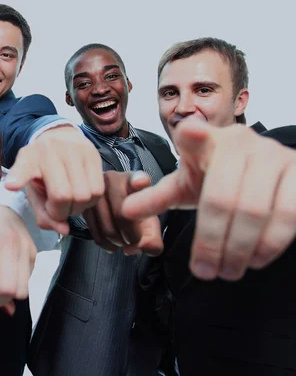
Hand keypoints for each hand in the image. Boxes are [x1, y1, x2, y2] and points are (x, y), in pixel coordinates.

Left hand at [0, 205, 36, 315]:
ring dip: (11, 288)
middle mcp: (10, 248)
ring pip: (25, 290)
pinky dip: (19, 279)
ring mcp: (27, 250)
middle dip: (1, 295)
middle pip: (15, 292)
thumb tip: (9, 311)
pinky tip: (9, 267)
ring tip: (0, 274)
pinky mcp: (36, 253)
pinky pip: (30, 279)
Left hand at [5, 126, 103, 234]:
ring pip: (84, 195)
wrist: (61, 139)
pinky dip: (90, 201)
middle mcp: (52, 151)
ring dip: (77, 207)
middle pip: (63, 195)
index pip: (24, 168)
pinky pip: (98, 191)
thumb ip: (43, 214)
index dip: (18, 177)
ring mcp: (75, 150)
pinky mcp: (93, 155)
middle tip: (57, 207)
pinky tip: (81, 194)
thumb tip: (64, 229)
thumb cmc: (43, 170)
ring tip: (69, 200)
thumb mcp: (34, 189)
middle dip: (61, 212)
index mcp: (29, 158)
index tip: (11, 186)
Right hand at [83, 171, 162, 255]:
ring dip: (118, 242)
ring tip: (123, 241)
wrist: (112, 204)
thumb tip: (137, 248)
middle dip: (131, 237)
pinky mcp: (83, 206)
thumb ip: (153, 237)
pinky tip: (112, 243)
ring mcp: (95, 192)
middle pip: (121, 215)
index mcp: (134, 179)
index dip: (139, 181)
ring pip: (107, 228)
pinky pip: (95, 232)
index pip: (138, 178)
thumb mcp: (149, 221)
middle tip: (134, 241)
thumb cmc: (133, 211)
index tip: (140, 183)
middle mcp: (112, 180)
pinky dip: (106, 244)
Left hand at [123, 119, 295, 280]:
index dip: (193, 134)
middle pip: (222, 198)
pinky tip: (254, 260)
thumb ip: (158, 197)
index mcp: (207, 141)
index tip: (187, 132)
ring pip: (254, 210)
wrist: (269, 176)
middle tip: (204, 273)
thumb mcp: (187, 185)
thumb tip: (125, 211)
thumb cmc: (220, 179)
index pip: (195, 136)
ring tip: (226, 273)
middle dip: (210, 242)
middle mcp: (243, 142)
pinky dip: (269, 244)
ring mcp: (275, 156)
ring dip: (238, 249)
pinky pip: (288, 214)